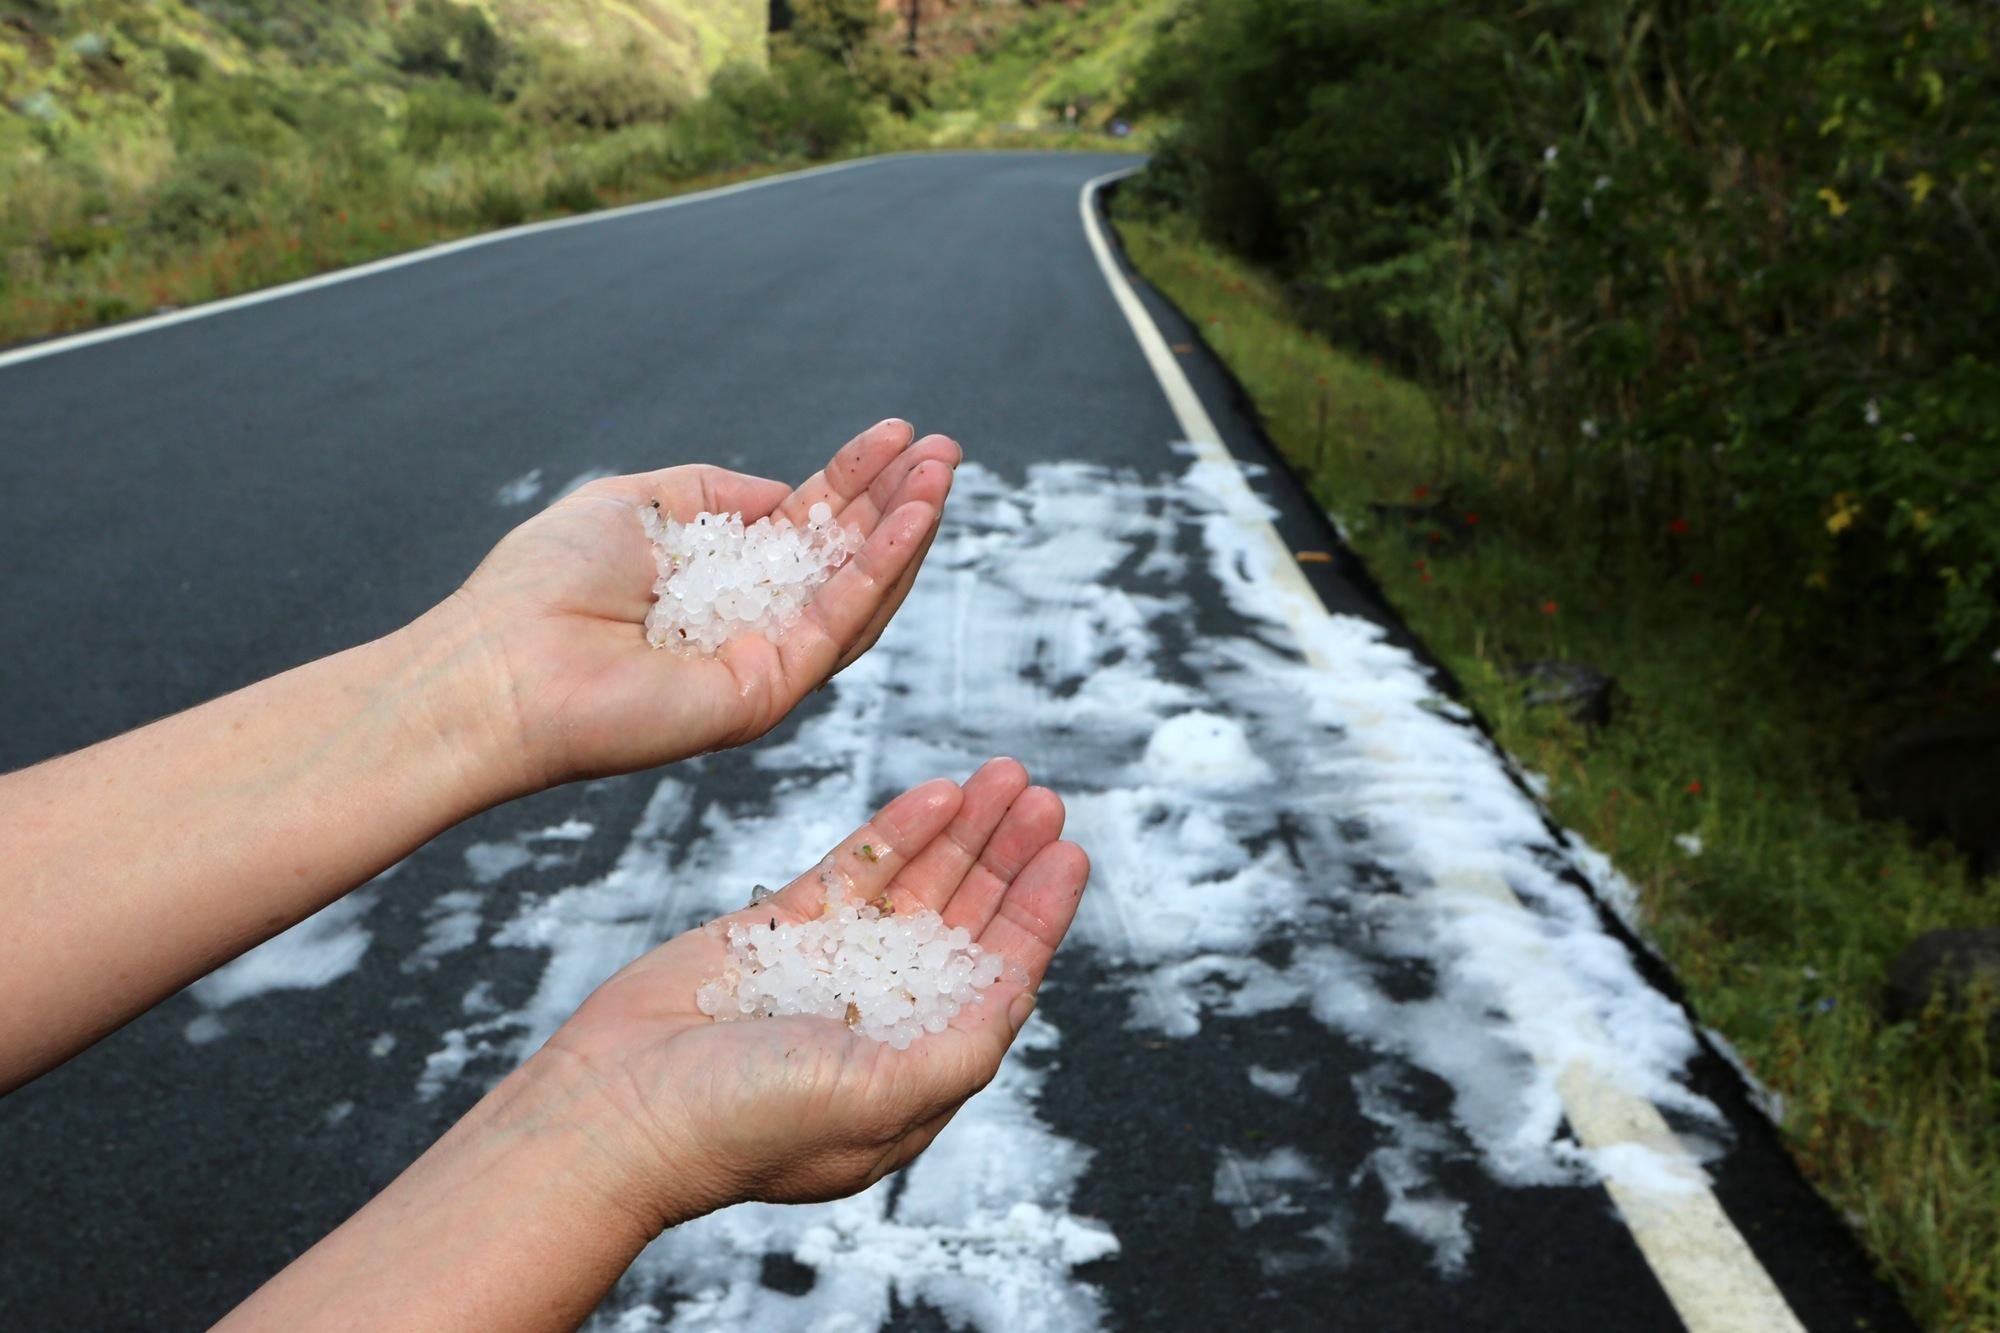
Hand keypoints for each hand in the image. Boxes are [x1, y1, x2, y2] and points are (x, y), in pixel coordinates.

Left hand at [452, 419, 957, 786]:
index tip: (899, 434)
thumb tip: (783, 490)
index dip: (855, 479)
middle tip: (947, 449)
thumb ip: (713, 494)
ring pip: (857, 595)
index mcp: (720, 583)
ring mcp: (762, 663)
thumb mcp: (636, 504)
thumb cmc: (541, 586)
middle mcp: (750, 626)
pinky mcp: (765, 691)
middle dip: (899, 500)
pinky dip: (879, 571)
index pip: (806, 527)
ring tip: (942, 475)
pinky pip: (837, 626)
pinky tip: (910, 522)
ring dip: (906, 533)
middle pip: (845, 558)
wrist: (498, 665)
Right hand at [533, 759, 1088, 1228]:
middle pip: (962, 922)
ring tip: (1005, 775)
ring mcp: (826, 971)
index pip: (995, 980)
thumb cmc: (740, 1126)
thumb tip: (1016, 997)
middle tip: (1044, 797)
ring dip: (962, 833)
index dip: (1036, 916)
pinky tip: (936, 795)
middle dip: (1007, 859)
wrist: (613, 1109)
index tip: (1070, 854)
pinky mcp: (775, 932)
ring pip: (912, 886)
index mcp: (912, 1070)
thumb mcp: (878, 1102)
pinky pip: (851, 870)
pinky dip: (895, 832)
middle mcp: (879, 1019)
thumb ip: (958, 1050)